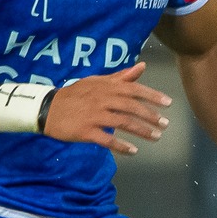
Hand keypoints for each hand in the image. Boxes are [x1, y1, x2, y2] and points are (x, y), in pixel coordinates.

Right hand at [43, 62, 170, 154]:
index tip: (168, 103)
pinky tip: (133, 151)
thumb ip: (121, 76)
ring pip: (122, 122)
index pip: (133, 89)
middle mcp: (102, 99)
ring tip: (156, 137)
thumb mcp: (97, 82)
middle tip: (165, 124)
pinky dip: (121, 146)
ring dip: (141, 131)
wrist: (47, 108)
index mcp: (106, 86)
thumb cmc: (76, 95)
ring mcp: (93, 115)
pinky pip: (106, 139)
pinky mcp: (85, 131)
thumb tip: (142, 66)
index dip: (152, 96)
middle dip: (150, 116)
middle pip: (131, 106)